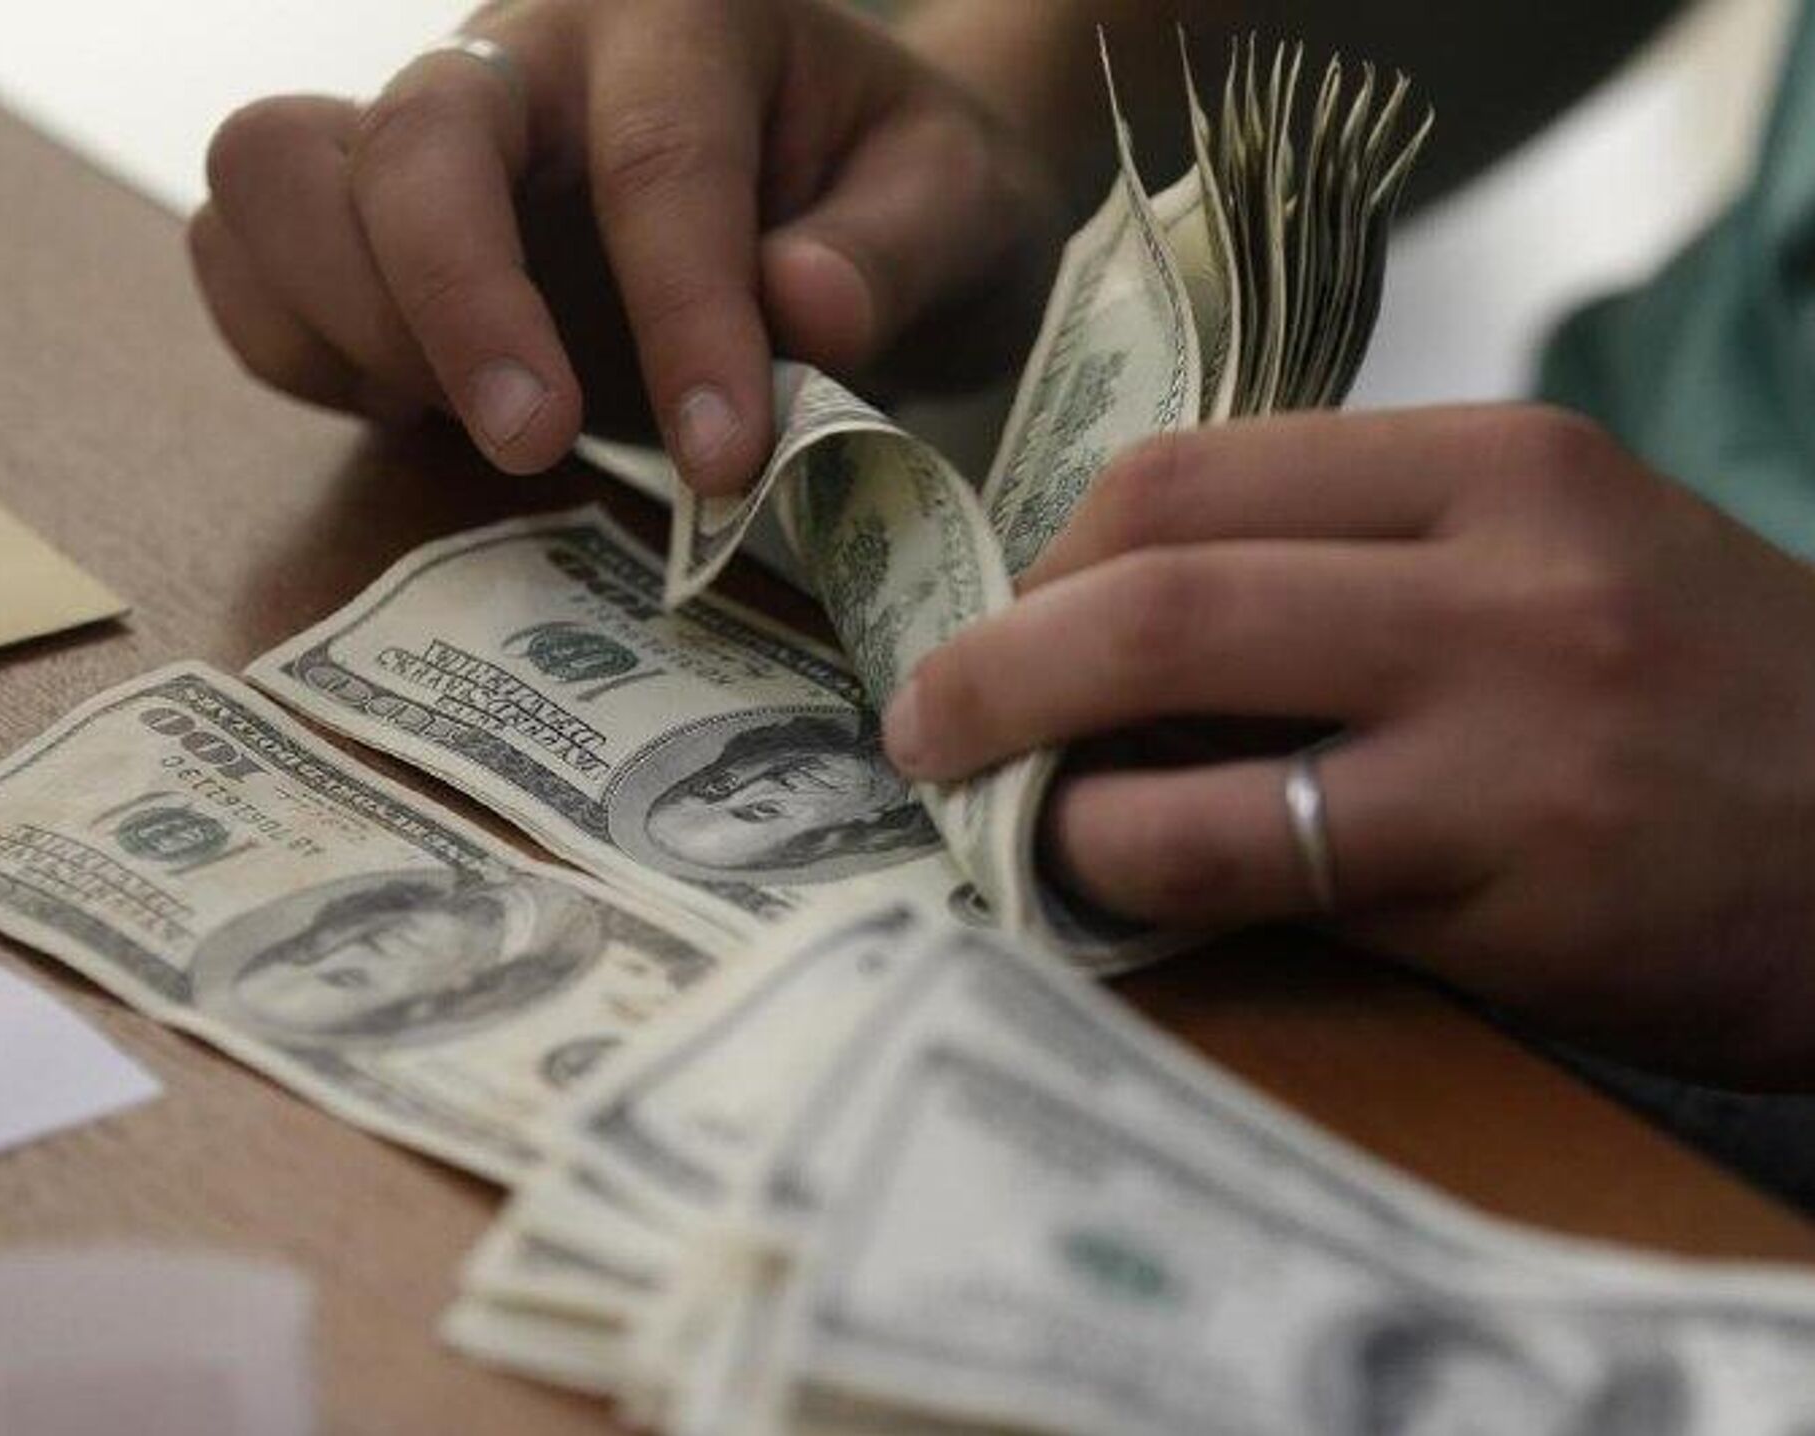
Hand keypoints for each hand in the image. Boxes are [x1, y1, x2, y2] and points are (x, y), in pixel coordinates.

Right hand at [188, 0, 1063, 490]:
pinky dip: (300, 349)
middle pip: (412, 137)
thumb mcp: (955, 205)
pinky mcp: (370, 221)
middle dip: (460, 305)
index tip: (726, 457)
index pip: (654, 162)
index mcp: (683, 20)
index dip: (682, 316)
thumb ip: (894, 251)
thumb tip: (804, 310)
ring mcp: (431, 134)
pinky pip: (248, 260)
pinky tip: (419, 410)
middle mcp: (528, 55)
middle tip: (539, 443)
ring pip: (271, 175)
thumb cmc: (895, 189)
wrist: (834, 176)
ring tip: (485, 424)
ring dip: (350, 321)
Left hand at [884, 407, 1814, 1085]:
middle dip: (996, 656)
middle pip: (1155, 570)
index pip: (1193, 468)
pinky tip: (1101, 888)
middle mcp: (1501, 564)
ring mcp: (1509, 717)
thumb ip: (1345, 575)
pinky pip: (1242, 859)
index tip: (1005, 623)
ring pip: (1173, 705)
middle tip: (925, 721)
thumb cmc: (1694, 709)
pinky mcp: (1507, 869)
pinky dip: (1126, 872)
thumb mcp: (1543, 573)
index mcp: (1496, 465)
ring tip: (998, 815)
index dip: (1055, 553)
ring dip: (1037, 771)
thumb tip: (1104, 630)